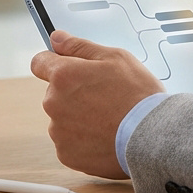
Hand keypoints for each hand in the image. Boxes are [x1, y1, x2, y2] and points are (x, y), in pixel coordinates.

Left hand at [29, 30, 165, 179]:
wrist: (152, 136)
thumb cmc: (137, 93)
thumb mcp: (115, 58)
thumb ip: (80, 46)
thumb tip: (56, 37)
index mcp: (63, 76)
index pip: (39, 62)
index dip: (54, 62)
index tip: (69, 68)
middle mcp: (53, 103)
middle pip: (55, 93)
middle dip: (74, 92)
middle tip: (105, 96)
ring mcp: (58, 131)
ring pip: (63, 118)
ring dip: (79, 117)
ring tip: (109, 119)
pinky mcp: (66, 154)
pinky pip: (70, 142)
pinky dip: (84, 140)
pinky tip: (106, 136)